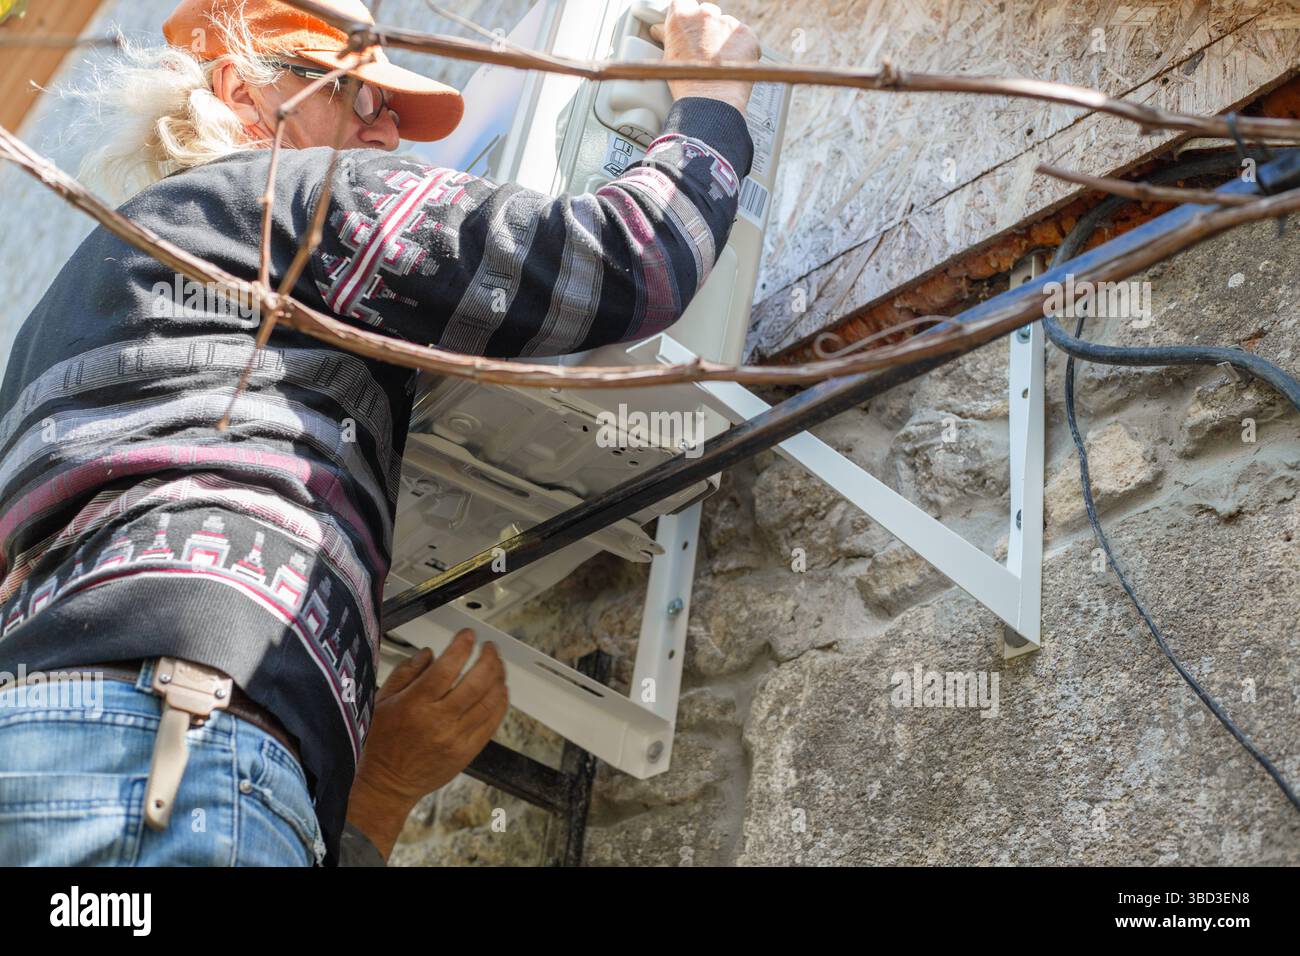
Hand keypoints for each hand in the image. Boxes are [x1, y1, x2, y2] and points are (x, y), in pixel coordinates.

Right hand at [345, 629, 508, 857]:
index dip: (462, 646)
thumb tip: (428, 654)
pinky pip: (492, 723)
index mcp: (415, 704)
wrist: (386, 784)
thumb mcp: (382, 702)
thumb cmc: (381, 743)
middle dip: (488, 658)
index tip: (468, 635)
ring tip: (497, 664)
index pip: (447, 667)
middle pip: (476, 682)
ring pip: (489, 700)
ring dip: (498, 677)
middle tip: (489, 647)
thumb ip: (405, 673)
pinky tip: (500, 690)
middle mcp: (438, 720)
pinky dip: (500, 703)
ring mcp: (455, 737)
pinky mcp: (466, 752)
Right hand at [649, 0, 759, 114]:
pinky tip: (732, 66)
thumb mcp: (667, 56)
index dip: (687, 20)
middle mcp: (705, 13)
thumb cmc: (685, 82)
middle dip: (707, 28)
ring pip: (726, 25)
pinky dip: (740, 49)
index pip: (684, 5)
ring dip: (724, 39)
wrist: (710, 100)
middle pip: (707, 13)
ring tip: (719, 63)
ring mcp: (728, 22)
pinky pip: (744, 38)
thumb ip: (668, 37)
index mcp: (682, 15)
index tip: (688, 31)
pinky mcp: (747, 34)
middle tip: (704, 51)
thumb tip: (659, 30)